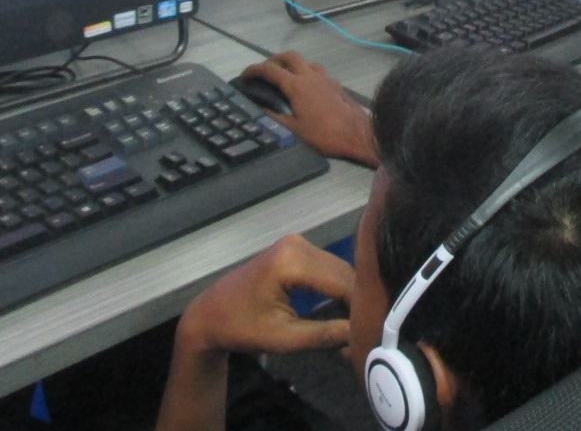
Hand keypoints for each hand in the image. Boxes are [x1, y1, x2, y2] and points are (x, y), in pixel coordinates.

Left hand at [178, 235, 364, 358]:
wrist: (209, 315)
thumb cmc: (241, 328)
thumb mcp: (283, 338)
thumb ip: (325, 335)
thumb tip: (364, 336)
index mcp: (291, 261)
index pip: (344, 284)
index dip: (361, 310)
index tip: (371, 335)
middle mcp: (298, 244)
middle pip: (346, 274)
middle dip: (357, 303)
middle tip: (364, 334)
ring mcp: (297, 243)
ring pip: (341, 270)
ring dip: (350, 296)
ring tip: (354, 325)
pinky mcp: (297, 248)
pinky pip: (329, 268)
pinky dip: (338, 288)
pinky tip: (342, 309)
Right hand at [238, 52, 373, 163]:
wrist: (358, 136)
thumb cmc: (324, 134)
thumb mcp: (293, 129)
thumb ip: (273, 116)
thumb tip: (258, 108)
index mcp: (297, 85)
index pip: (270, 70)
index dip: (254, 70)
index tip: (244, 75)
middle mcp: (311, 76)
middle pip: (289, 56)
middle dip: (274, 60)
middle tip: (264, 71)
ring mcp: (327, 79)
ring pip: (306, 62)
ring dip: (292, 65)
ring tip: (283, 78)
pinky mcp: (337, 85)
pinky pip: (318, 72)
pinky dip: (306, 73)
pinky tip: (305, 88)